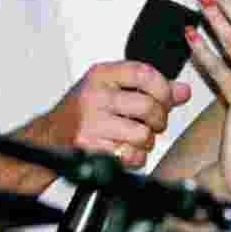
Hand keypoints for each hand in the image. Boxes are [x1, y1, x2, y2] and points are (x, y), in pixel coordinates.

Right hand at [37, 60, 190, 168]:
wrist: (47, 138)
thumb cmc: (82, 112)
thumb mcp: (112, 90)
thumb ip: (150, 88)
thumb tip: (183, 91)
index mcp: (101, 75)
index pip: (144, 73)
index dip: (163, 88)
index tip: (166, 98)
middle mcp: (94, 96)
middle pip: (149, 107)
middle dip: (159, 120)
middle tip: (153, 124)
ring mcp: (90, 122)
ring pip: (143, 135)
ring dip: (145, 142)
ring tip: (134, 138)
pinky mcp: (89, 148)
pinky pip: (131, 157)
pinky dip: (133, 158)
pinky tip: (122, 151)